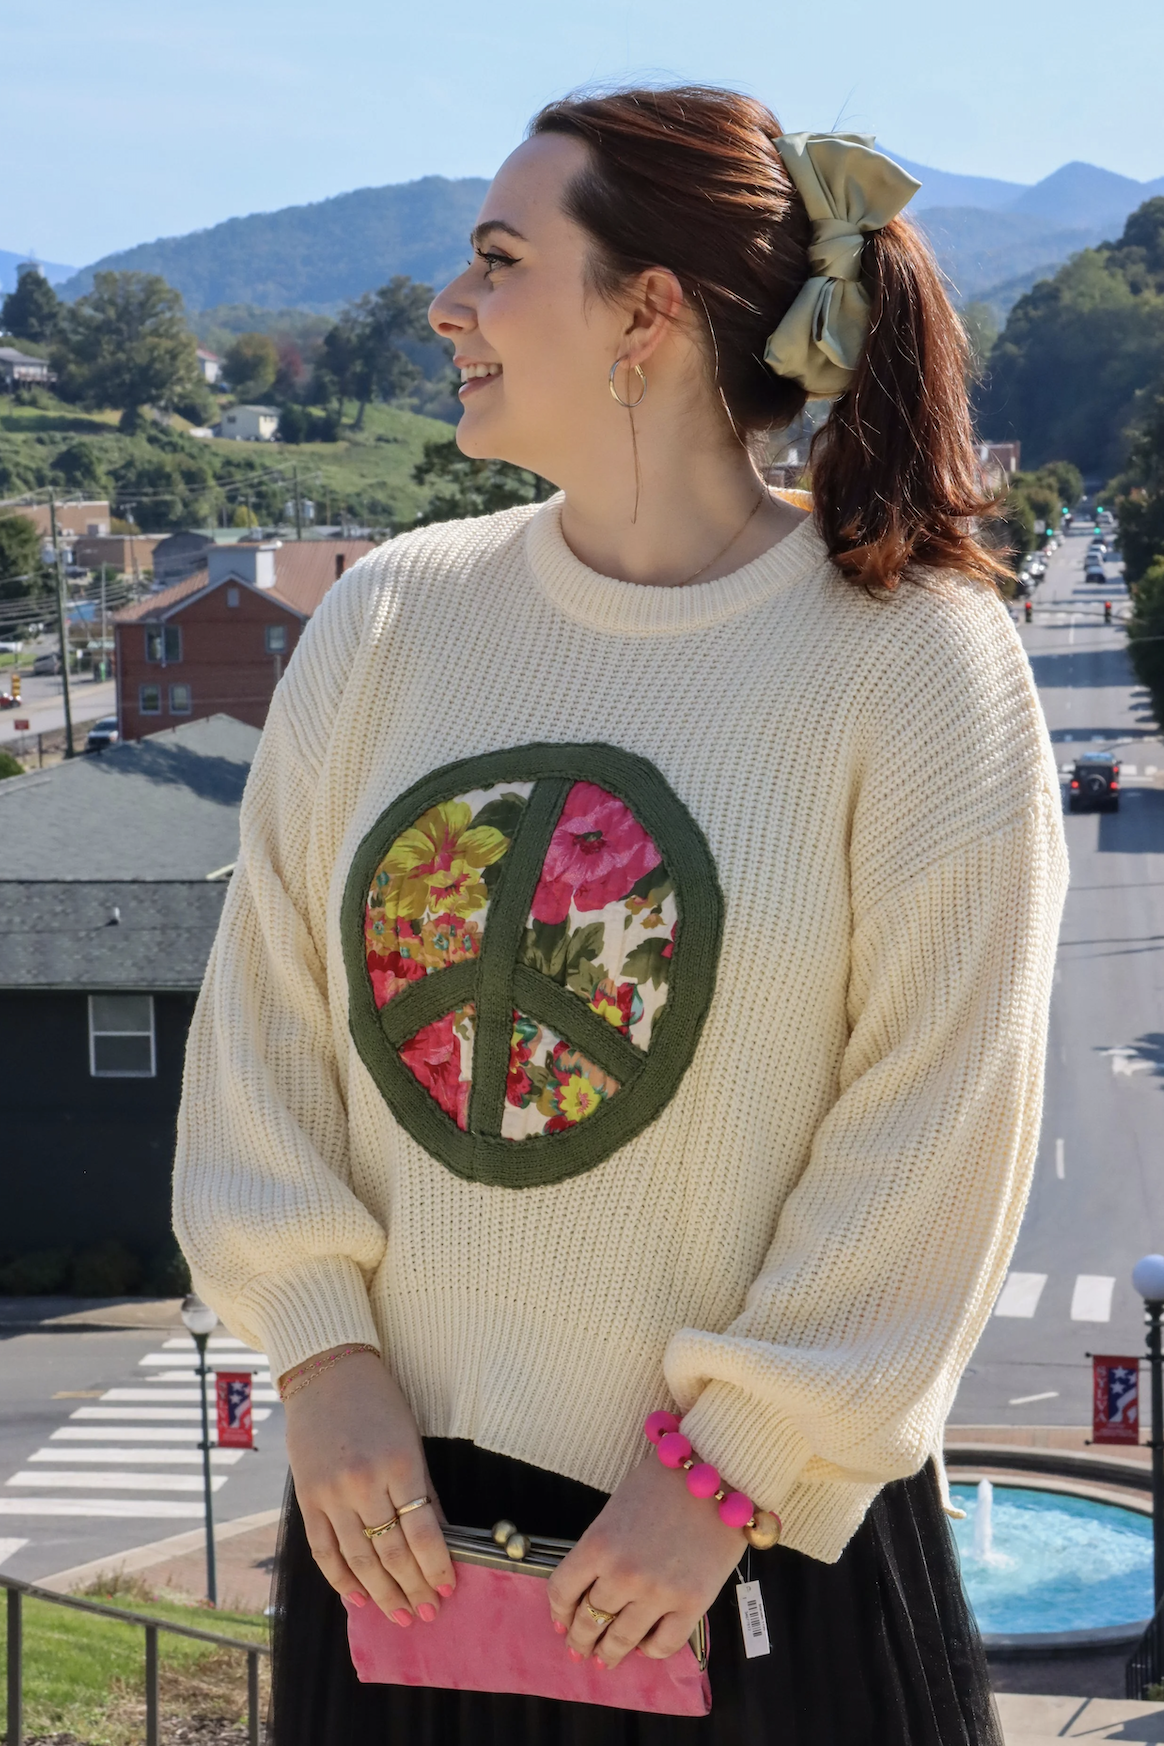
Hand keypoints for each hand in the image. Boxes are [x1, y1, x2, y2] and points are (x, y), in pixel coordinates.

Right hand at [282, 1349, 455, 1624]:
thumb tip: (440, 1538)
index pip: (422, 1531)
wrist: (326, 1372)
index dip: (436, 1565)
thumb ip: (424, 1489)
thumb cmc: (378, 1401)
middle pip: (391, 1552)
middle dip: (412, 1588)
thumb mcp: (411, 1439)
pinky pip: (323, 1549)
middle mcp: (364, 1483)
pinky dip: (340, 1579)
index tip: (447, 1589)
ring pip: (358, 1559)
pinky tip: (358, 1597)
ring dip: (382, 1593)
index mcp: (399, 1464)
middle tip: (427, 1612)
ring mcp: (331, 1493)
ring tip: (400, 1614)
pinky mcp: (307, 1498)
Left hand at [546, 1454, 742, 1671]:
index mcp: (598, 1544)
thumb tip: (589, 1588)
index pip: (562, 1591)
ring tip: (607, 1658)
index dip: (558, 1611)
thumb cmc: (663, 1483)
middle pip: (589, 1621)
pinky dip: (650, 1650)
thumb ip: (600, 1550)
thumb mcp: (616, 1509)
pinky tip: (646, 1644)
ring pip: (622, 1640)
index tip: (560, 1621)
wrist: (717, 1474)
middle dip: (580, 1639)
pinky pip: (663, 1644)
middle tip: (579, 1649)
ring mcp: (658, 1593)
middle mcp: (623, 1575)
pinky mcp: (693, 1604)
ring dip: (610, 1653)